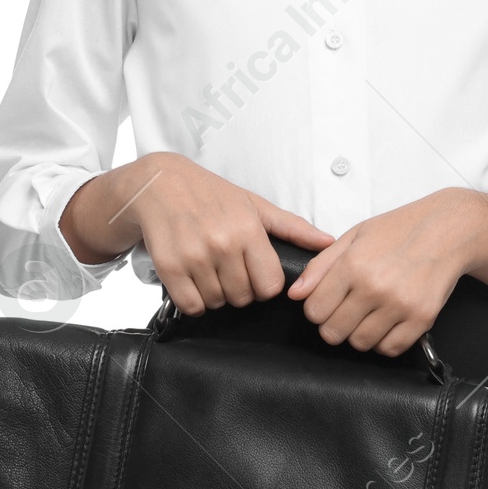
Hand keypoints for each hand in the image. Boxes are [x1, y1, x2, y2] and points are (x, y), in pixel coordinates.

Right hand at [117, 152, 334, 318]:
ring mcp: (195, 256)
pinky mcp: (169, 267)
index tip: (254, 273)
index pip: (270, 285)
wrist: (159, 183)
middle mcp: (223, 244)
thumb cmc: (210, 193)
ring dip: (214, 294)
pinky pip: (190, 305)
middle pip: (243, 298)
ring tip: (209, 269)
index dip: (264, 285)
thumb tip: (327, 242)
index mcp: (248, 230)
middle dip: (239, 290)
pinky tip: (192, 279)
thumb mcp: (254, 204)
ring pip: (217, 303)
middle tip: (228, 269)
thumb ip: (292, 227)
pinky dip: (193, 300)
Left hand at [285, 191, 486, 356]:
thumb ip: (320, 266)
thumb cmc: (399, 229)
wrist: (448, 230)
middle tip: (346, 308)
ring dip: (359, 333)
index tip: (326, 301)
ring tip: (368, 313)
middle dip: (334, 324)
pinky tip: (387, 321)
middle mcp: (375, 288)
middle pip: (333, 332)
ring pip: (360, 343)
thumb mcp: (354, 236)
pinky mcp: (422, 319)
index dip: (316, 308)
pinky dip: (384, 341)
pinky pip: (390, 348)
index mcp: (353, 265)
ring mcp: (400, 306)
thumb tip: (295, 294)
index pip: (314, 310)